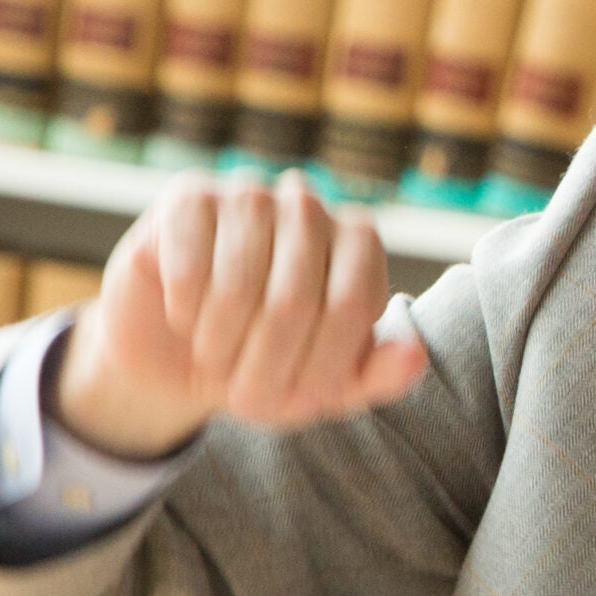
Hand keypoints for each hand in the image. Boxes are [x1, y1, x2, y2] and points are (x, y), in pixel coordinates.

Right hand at [56, 170, 430, 457]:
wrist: (181, 356)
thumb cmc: (266, 365)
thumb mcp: (326, 387)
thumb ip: (378, 375)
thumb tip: (414, 356)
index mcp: (358, 241)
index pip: (353, 305)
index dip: (323, 366)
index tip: (300, 401)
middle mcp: (308, 206)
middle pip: (296, 297)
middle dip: (268, 364)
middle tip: (247, 397)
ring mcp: (248, 194)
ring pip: (239, 281)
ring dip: (222, 342)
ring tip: (216, 360)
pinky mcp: (188, 198)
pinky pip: (189, 265)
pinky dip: (186, 311)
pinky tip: (185, 319)